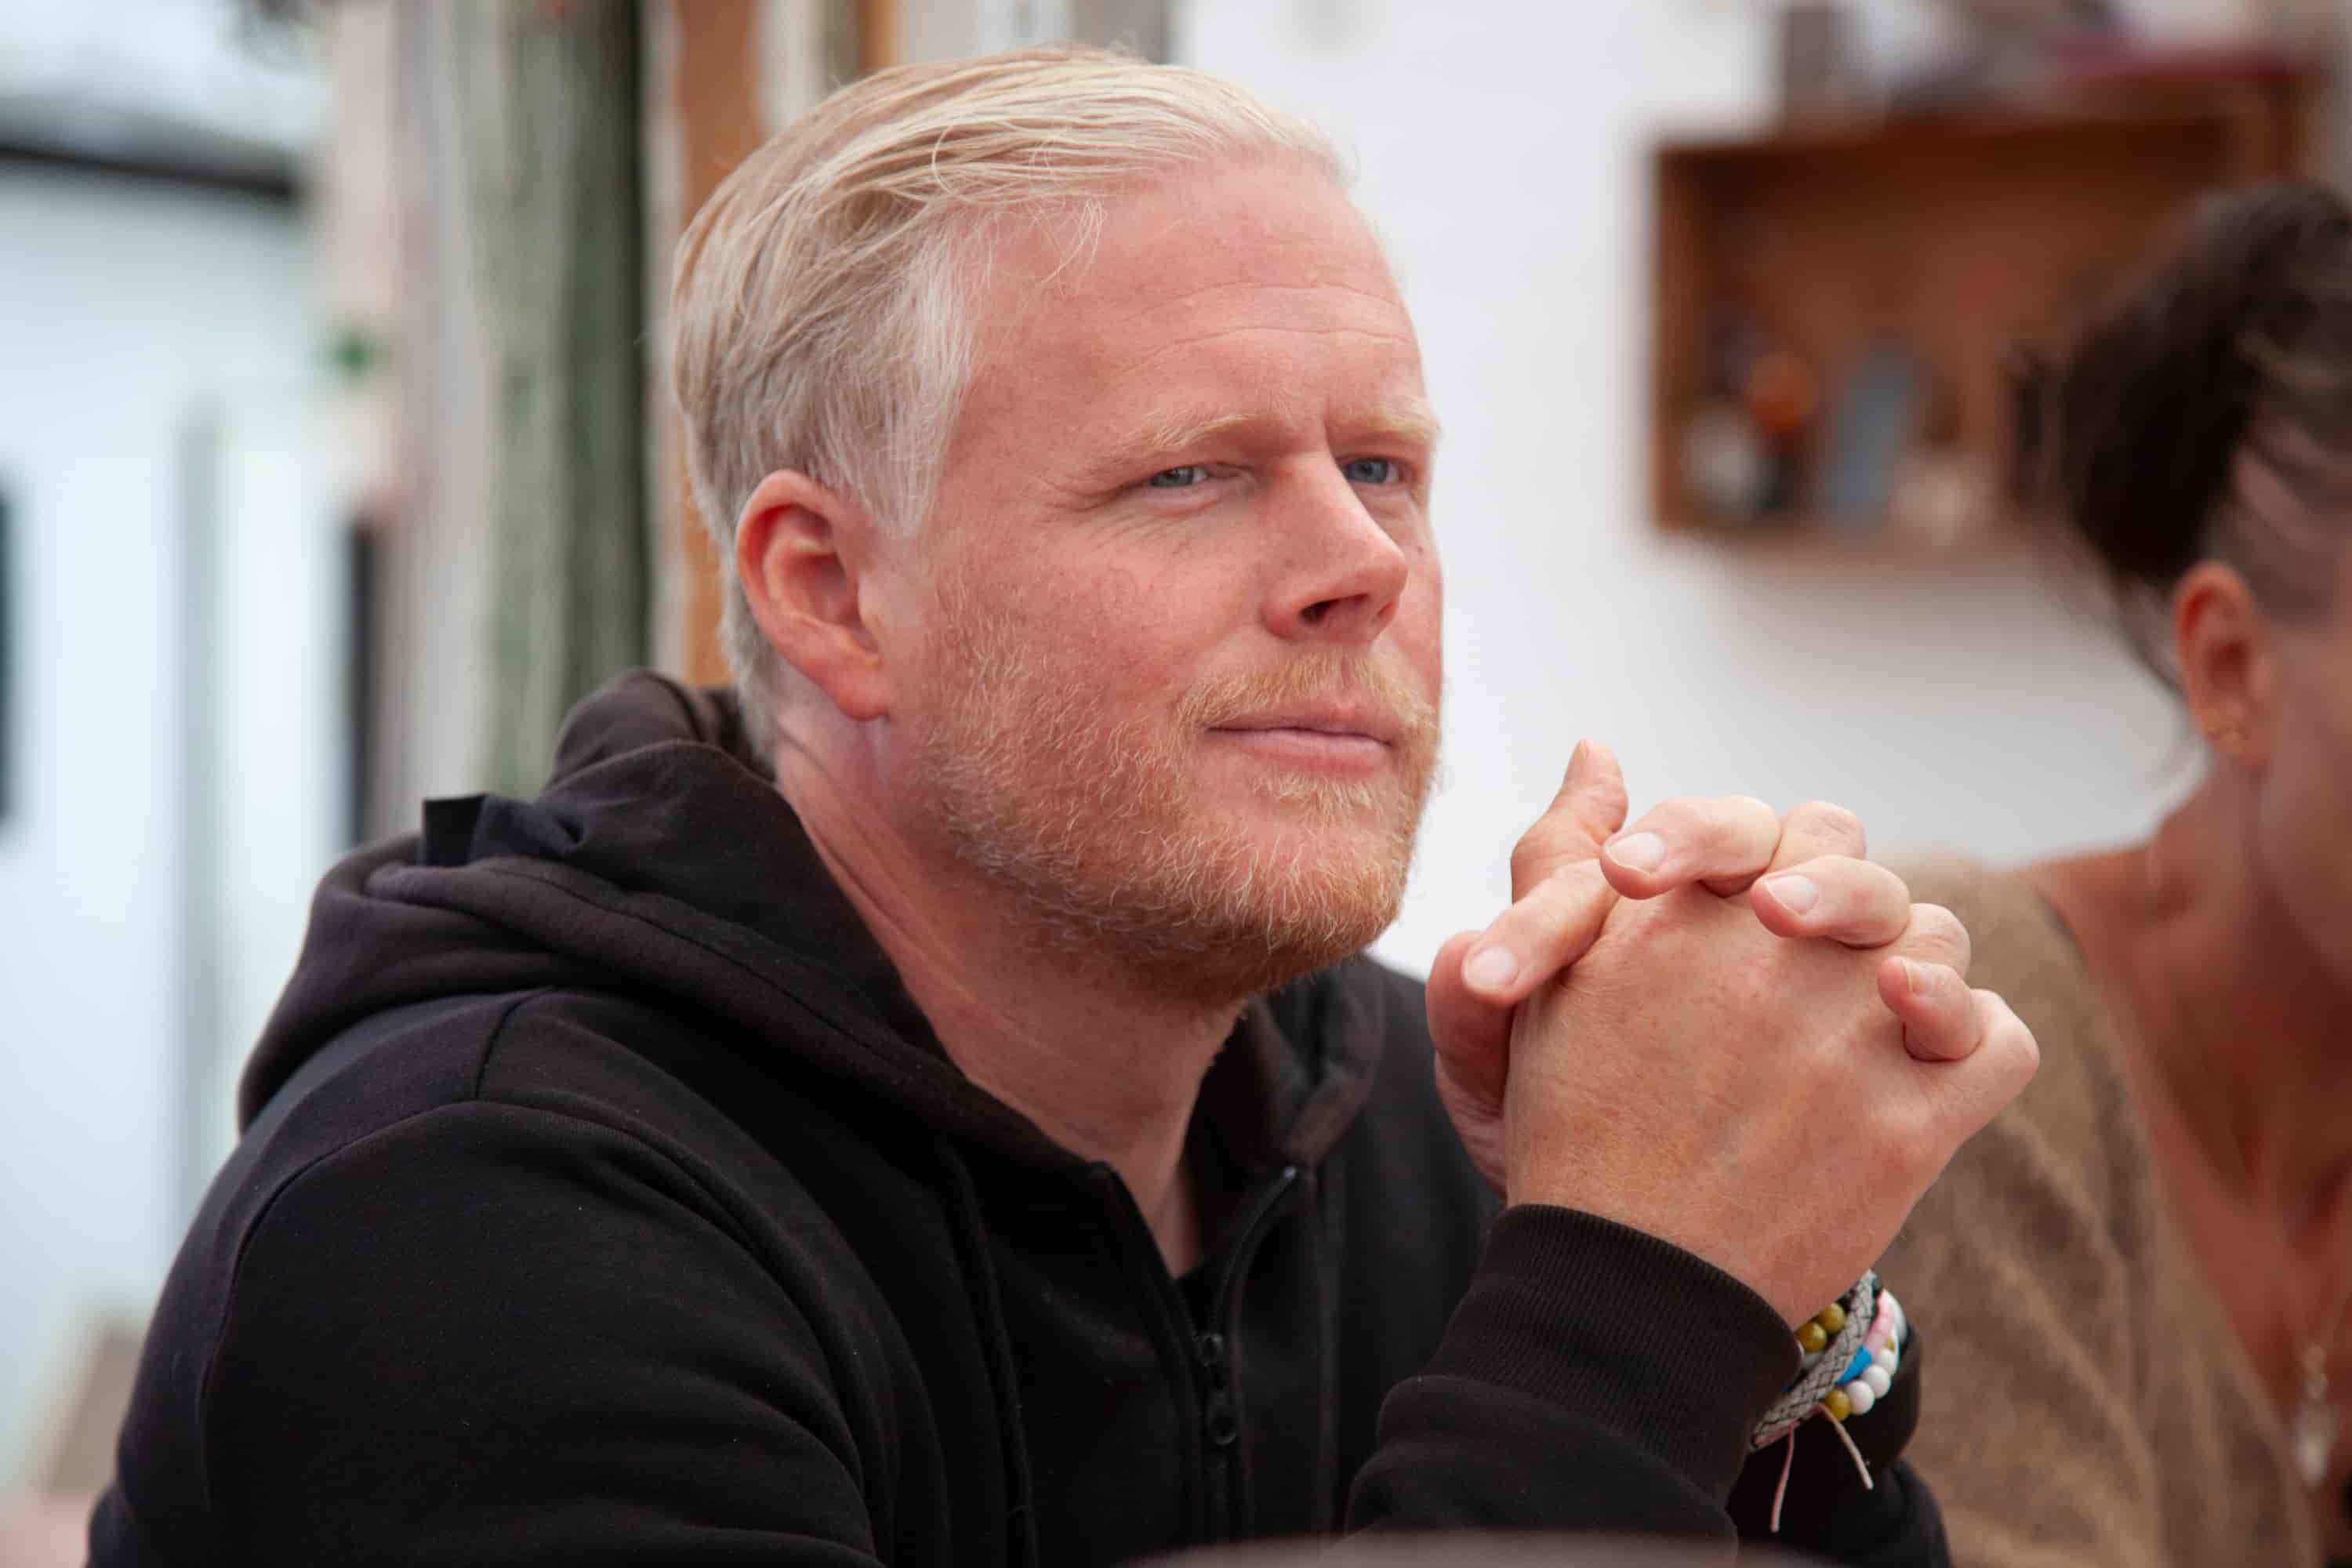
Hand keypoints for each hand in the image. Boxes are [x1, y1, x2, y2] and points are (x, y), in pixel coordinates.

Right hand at [1471, 754, 2036, 1323]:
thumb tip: (1599, 748)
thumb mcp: (1543, 976)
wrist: (1626, 1285)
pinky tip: (1931, 1065)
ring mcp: (1849, 1044)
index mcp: (1681, 913)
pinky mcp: (1912, 1131)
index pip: (1780, 832)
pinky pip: (2002, 1045)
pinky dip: (1981, 1046)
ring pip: (1941, 947)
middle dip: (1845, 900)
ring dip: (1917, 973)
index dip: (1775, 866)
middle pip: (1863, 870)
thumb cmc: (1577, 1123)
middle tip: (1807, 957)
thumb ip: (1563, 850)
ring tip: (1867, 1019)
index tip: (1747, 917)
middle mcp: (1772, 960)